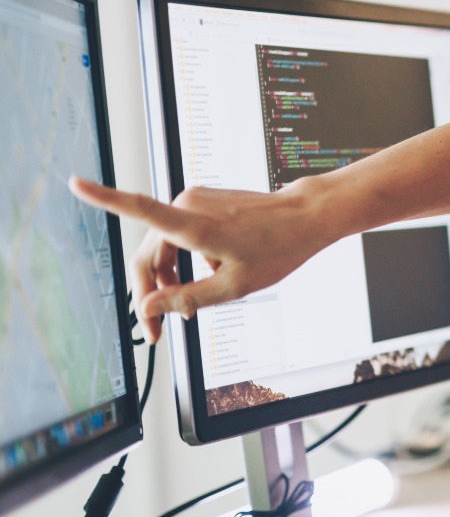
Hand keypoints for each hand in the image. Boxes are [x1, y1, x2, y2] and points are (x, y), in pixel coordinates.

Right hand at [68, 177, 328, 343]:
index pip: (140, 208)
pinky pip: (179, 236)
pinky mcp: (202, 202)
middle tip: (156, 333)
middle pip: (148, 254)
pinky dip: (183, 260)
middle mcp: (189, 205)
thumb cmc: (277, 249)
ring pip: (163, 247)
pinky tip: (206, 278)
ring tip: (187, 308)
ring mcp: (195, 200)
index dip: (105, 198)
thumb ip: (186, 299)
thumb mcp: (234, 287)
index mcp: (195, 225)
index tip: (76, 183)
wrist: (305, 217)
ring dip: (168, 279)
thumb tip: (148, 309)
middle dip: (150, 293)